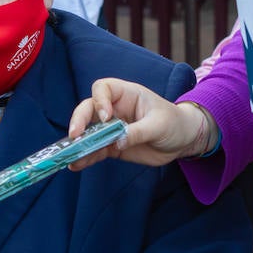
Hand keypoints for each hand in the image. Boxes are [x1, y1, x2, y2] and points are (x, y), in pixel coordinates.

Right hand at [66, 78, 212, 169]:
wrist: (183, 140)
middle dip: (79, 121)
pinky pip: (95, 151)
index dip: (99, 100)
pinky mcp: (113, 146)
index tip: (105, 117)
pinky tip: (76, 165)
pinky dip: (86, 158)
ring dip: (79, 143)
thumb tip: (117, 142)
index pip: (104, 88)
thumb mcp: (159, 125)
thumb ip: (138, 132)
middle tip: (75, 136)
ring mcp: (111, 129)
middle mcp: (115, 109)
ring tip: (70, 155)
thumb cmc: (174, 123)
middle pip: (88, 109)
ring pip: (88, 133)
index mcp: (127, 95)